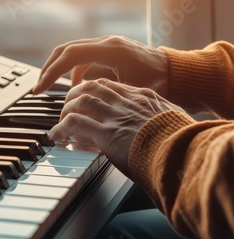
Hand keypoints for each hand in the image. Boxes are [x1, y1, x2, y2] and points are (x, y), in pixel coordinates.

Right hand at [33, 35, 168, 96]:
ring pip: (74, 54)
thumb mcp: (132, 91)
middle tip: (39, 89)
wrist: (178, 72)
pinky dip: (77, 74)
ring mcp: (108, 46)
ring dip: (62, 72)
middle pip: (66, 50)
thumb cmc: (161, 82)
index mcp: (111, 50)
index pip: (70, 56)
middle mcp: (107, 43)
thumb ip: (106, 94)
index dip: (51, 72)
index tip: (40, 89)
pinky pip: (86, 60)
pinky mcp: (110, 53)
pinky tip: (79, 91)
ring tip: (56, 94)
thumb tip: (80, 106)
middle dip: (50, 69)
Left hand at [49, 79, 185, 176]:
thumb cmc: (183, 142)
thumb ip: (165, 120)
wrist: (183, 152)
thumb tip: (168, 126)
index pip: (113, 86)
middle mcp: (127, 102)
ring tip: (60, 120)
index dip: (97, 91)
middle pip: (93, 86)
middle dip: (76, 93)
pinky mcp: (106, 132)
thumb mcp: (177, 122)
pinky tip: (56, 136)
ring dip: (67, 109)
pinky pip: (75, 123)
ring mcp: (115, 115)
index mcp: (145, 97)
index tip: (90, 97)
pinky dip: (61, 128)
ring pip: (81, 100)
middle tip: (68, 104)